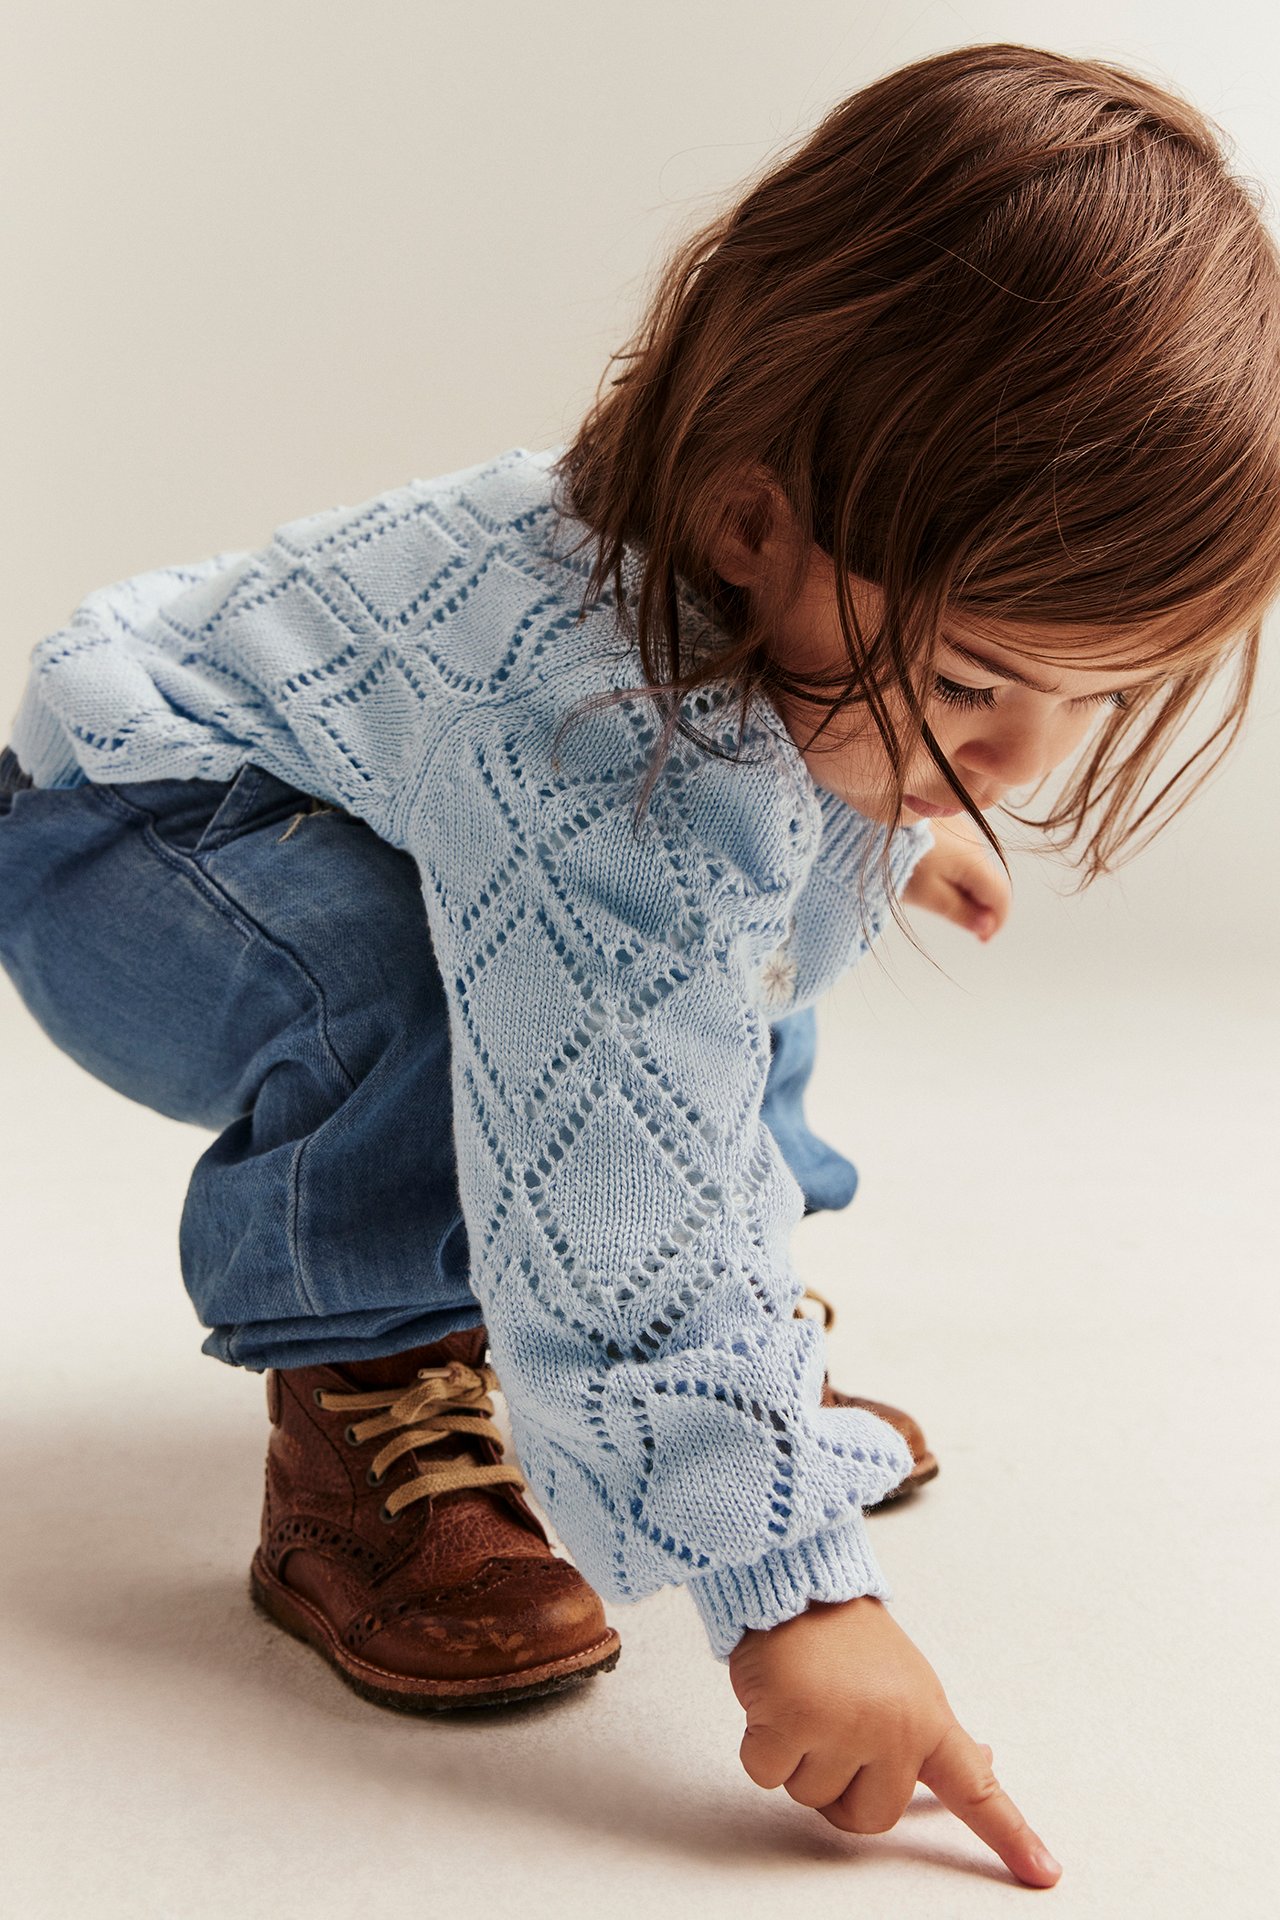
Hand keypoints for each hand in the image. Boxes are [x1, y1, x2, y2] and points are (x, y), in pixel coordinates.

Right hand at [728, 1595, 1061, 1887]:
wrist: (795, 1584)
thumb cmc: (847, 1639)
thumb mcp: (908, 1684)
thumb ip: (936, 1734)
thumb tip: (987, 1761)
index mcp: (928, 1719)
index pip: (977, 1790)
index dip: (1012, 1838)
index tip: (1046, 1875)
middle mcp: (894, 1728)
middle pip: (868, 1820)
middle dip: (839, 1788)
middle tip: (830, 1730)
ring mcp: (843, 1726)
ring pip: (811, 1798)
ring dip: (796, 1760)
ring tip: (803, 1701)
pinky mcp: (791, 1721)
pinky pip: (766, 1775)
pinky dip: (759, 1746)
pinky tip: (772, 1700)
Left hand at [902, 815, 1010, 940]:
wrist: (869, 822)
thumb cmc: (897, 858)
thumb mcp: (927, 894)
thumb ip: (960, 912)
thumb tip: (986, 927)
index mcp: (975, 861)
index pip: (1001, 897)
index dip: (996, 922)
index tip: (981, 939)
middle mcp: (974, 841)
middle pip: (988, 882)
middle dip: (977, 906)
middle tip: (951, 919)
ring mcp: (961, 827)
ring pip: (974, 867)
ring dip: (963, 887)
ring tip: (930, 893)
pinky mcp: (946, 822)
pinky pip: (959, 852)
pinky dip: (952, 869)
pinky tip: (927, 872)